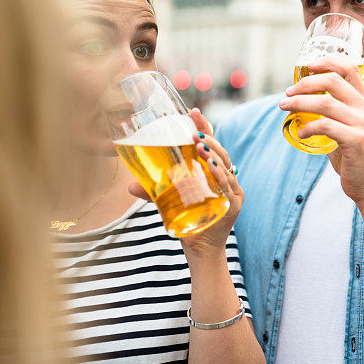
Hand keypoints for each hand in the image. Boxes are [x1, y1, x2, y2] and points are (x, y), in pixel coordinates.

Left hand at [128, 109, 243, 256]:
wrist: (200, 251)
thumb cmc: (188, 223)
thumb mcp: (170, 203)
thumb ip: (153, 193)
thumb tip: (130, 185)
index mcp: (215, 174)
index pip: (212, 146)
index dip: (205, 128)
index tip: (194, 112)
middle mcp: (227, 180)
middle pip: (221, 152)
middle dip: (208, 138)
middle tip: (193, 130)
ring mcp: (233, 192)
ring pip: (225, 165)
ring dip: (213, 153)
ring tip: (199, 144)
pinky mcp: (234, 204)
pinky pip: (228, 185)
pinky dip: (220, 173)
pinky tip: (211, 165)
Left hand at [278, 57, 363, 202]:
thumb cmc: (357, 158)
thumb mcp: (349, 130)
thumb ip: (331, 117)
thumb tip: (300, 108)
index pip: (350, 68)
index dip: (327, 61)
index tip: (307, 66)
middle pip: (332, 80)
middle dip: (305, 84)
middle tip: (288, 93)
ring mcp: (361, 124)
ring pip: (324, 103)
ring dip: (299, 103)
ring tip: (285, 108)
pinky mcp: (354, 140)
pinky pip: (324, 126)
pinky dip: (307, 127)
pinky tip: (300, 133)